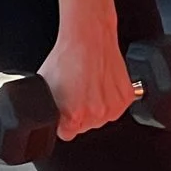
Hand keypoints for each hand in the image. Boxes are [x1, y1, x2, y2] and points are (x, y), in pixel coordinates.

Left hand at [38, 19, 139, 144]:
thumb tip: (46, 117)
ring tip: (90, 86)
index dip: (63, 121)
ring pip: (102, 117)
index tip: (65, 110)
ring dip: (97, 107)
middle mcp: (96, 115)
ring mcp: (113, 107)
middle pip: (85, 126)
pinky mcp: (125, 98)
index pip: (66, 133)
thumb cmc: (67, 56)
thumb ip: (47, 108)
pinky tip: (101, 84)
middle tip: (78, 92)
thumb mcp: (45, 86)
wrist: (88, 37)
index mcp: (74, 116)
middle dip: (80, 113)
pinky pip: (116, 107)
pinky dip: (111, 98)